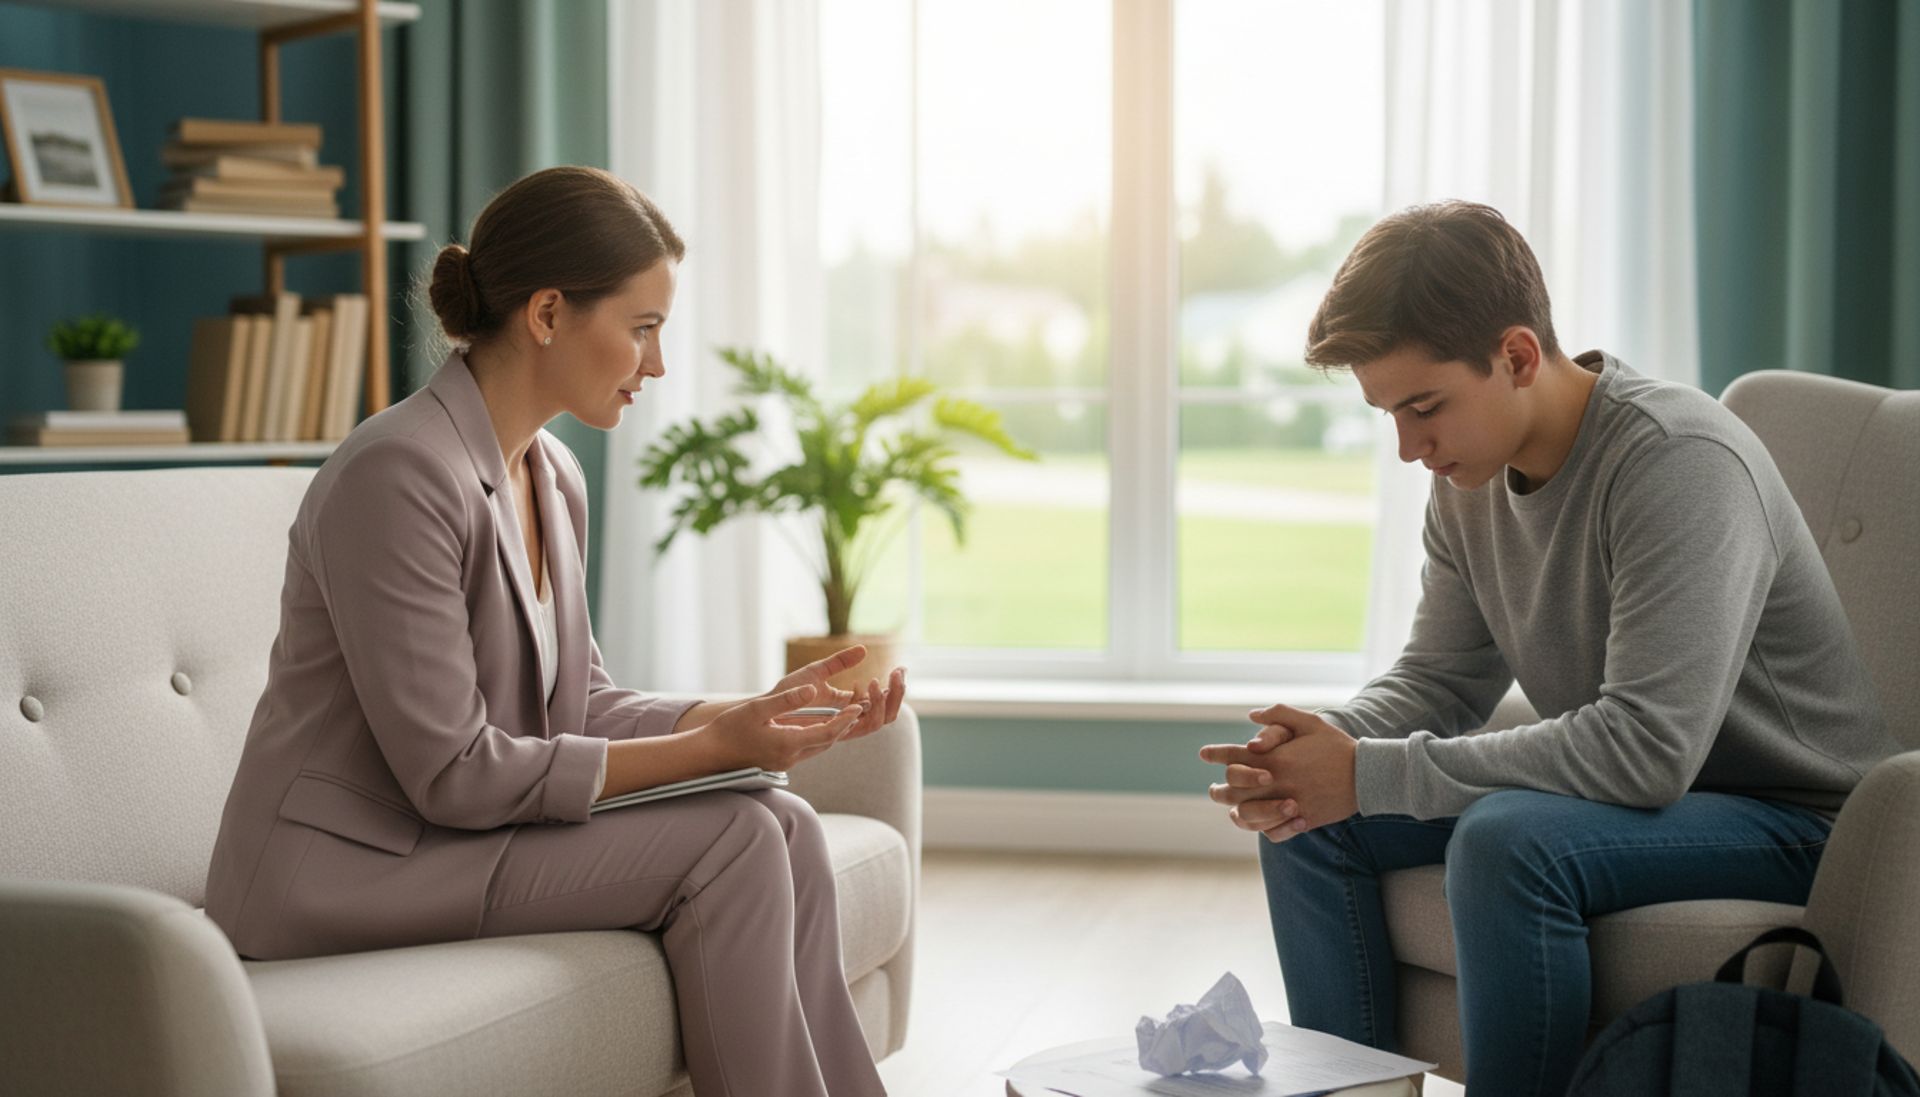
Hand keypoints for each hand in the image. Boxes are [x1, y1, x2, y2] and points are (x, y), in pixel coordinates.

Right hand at [704, 685, 864, 771]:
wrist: (710, 754)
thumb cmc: (730, 729)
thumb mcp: (758, 708)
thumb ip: (787, 700)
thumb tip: (812, 690)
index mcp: (787, 743)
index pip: (827, 733)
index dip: (846, 719)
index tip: (859, 706)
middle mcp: (791, 757)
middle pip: (828, 741)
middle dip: (845, 725)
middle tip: (860, 707)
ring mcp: (786, 762)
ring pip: (818, 747)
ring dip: (834, 732)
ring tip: (847, 714)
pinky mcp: (780, 762)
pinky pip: (807, 749)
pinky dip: (819, 736)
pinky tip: (821, 724)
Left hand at [769, 645, 906, 740]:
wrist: (765, 709)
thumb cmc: (786, 694)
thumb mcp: (816, 671)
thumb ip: (839, 662)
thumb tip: (864, 649)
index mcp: (849, 705)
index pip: (882, 700)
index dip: (896, 686)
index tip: (902, 668)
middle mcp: (849, 718)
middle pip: (887, 714)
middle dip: (897, 694)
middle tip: (898, 673)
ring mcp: (842, 727)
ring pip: (878, 722)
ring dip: (885, 700)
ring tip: (878, 679)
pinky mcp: (833, 732)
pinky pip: (861, 726)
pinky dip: (869, 708)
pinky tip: (864, 686)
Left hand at [1200, 704, 1358, 842]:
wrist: (1367, 775)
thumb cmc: (1337, 746)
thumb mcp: (1310, 722)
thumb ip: (1279, 715)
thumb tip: (1252, 715)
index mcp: (1276, 758)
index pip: (1235, 756)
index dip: (1216, 754)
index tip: (1204, 753)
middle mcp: (1277, 783)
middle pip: (1233, 791)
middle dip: (1218, 790)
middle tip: (1213, 790)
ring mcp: (1288, 805)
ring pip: (1248, 815)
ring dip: (1235, 812)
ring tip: (1230, 809)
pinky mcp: (1301, 822)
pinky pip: (1272, 832)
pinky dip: (1262, 829)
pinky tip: (1259, 823)